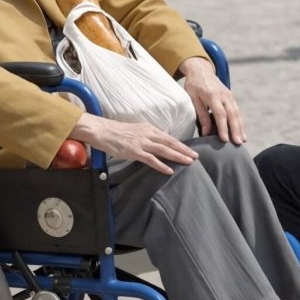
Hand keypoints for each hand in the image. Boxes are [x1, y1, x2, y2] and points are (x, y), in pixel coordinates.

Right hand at [72, 113, 198, 175]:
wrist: (103, 131)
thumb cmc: (118, 132)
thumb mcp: (136, 130)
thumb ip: (147, 136)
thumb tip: (157, 143)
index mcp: (149, 128)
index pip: (169, 137)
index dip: (181, 144)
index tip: (190, 150)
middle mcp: (148, 134)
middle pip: (170, 142)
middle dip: (184, 150)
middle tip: (195, 156)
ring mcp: (142, 143)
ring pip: (164, 150)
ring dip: (177, 156)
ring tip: (188, 162)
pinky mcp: (135, 151)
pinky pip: (151, 159)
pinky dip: (161, 165)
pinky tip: (169, 170)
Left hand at [179, 56, 246, 144]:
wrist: (201, 69)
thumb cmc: (194, 85)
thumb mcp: (193, 98)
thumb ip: (200, 115)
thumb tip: (206, 133)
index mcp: (212, 95)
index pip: (220, 114)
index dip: (223, 127)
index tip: (224, 139)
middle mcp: (224, 95)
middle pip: (232, 114)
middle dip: (236, 130)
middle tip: (238, 143)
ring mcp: (229, 95)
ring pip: (237, 113)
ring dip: (240, 127)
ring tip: (243, 140)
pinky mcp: (231, 97)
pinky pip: (237, 111)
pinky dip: (240, 122)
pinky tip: (242, 132)